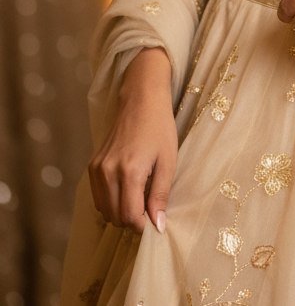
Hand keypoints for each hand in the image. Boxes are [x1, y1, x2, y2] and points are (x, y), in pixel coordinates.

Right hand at [88, 47, 176, 233]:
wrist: (141, 101)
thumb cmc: (160, 129)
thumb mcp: (168, 162)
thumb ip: (160, 196)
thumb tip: (157, 226)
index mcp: (129, 171)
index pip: (129, 216)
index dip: (143, 225)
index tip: (154, 219)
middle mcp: (108, 172)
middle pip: (115, 217)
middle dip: (132, 220)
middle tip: (148, 207)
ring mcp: (97, 169)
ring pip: (104, 210)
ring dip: (120, 212)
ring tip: (139, 196)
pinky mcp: (92, 166)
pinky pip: (98, 197)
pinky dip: (111, 201)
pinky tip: (126, 189)